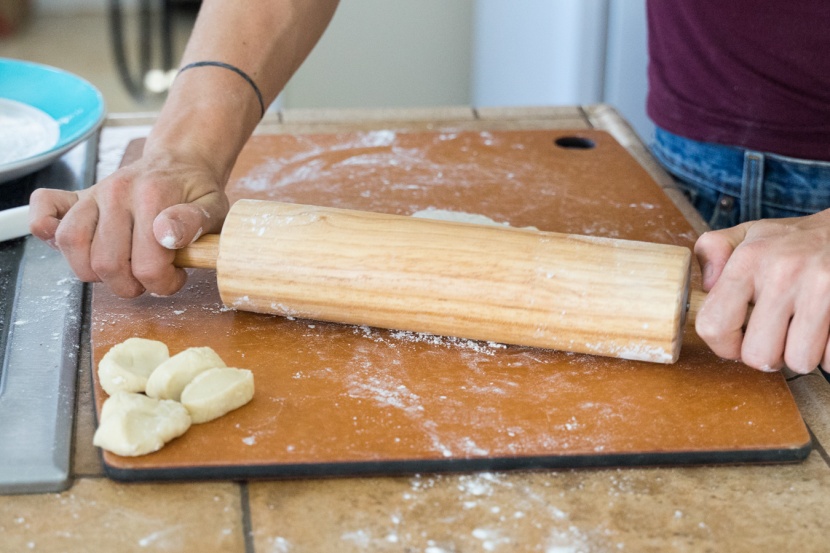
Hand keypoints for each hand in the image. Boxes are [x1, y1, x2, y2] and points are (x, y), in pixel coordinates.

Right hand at [29, 149, 229, 297]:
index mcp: (153, 196)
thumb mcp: (213, 207)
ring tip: (123, 268)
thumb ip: (195, 222)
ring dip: (96, 272)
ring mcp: (94, 194)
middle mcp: (116, 192)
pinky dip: (47, 232)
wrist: (179, 162)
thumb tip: (167, 236)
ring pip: (72, 247)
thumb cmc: (196, 191)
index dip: (163, 284)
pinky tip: (78, 246)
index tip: (175, 276)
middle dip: (130, 285)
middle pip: (106, 263)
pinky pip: (45, 211)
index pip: (147, 265)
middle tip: (150, 276)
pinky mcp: (78, 196)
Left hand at [694, 210, 829, 372]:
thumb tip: (706, 286)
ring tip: (804, 329)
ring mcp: (822, 288)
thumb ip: (713, 251)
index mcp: (749, 260)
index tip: (737, 341)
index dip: (724, 346)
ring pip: (800, 361)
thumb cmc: (796, 240)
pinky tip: (826, 328)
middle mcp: (783, 272)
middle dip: (768, 354)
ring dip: (802, 353)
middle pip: (759, 355)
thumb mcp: (749, 234)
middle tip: (777, 336)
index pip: (714, 326)